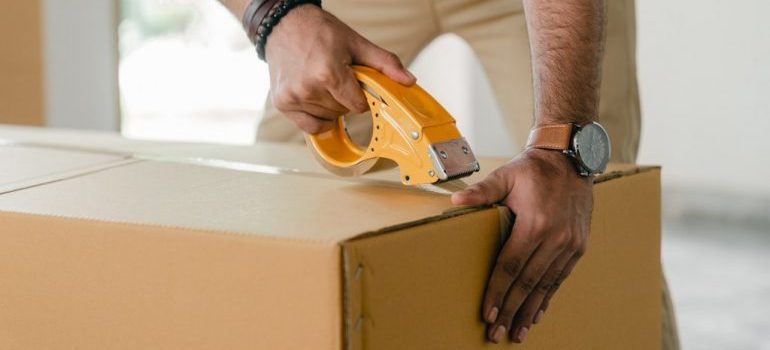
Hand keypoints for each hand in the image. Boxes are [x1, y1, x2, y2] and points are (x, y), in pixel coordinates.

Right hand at [264, 5, 415, 133]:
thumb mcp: (357, 43)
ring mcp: (293, 97)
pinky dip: (317, 118)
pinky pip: (310, 126)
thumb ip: (385, 64)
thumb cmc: (319, 31)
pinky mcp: (282, 103)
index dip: (362, 96)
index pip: (358, 105)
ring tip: (323, 82)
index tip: (356, 83)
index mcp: (328, 73)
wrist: (284, 24)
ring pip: (328, 118)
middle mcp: (308, 88)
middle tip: (337, 77)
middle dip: (346, 98)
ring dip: (331, 106)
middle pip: (343, 112)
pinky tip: (316, 99)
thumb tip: (408, 81)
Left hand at [451, 148, 592, 342]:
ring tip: (516, 332)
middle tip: (496, 333)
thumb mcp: (506, 175)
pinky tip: (536, 314)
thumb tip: (456, 202)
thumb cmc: (534, 168)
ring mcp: (570, 244)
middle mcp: (555, 238)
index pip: (511, 266)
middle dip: (510, 310)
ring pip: (545, 285)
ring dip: (529, 311)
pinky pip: (560, 278)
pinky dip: (547, 298)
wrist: (571, 158)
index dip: (497, 292)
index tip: (487, 313)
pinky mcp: (578, 246)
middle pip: (527, 283)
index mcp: (536, 223)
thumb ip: (482, 191)